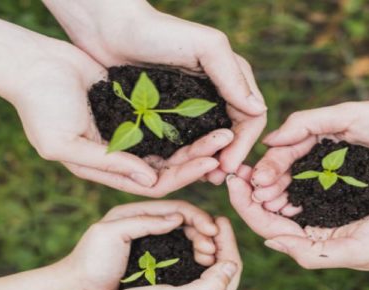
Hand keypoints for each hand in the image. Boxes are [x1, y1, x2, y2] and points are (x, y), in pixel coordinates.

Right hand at [16, 39, 234, 196]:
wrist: (34, 66)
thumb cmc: (41, 108)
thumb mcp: (64, 144)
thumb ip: (106, 164)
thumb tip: (151, 180)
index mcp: (109, 171)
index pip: (155, 183)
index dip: (183, 177)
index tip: (210, 164)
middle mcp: (124, 157)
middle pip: (170, 167)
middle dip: (198, 159)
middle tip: (226, 145)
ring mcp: (131, 135)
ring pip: (172, 146)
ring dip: (197, 142)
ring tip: (224, 131)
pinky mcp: (136, 113)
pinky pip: (166, 122)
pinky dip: (185, 123)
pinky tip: (206, 116)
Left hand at [42, 0, 266, 176]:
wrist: (111, 29)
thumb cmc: (159, 31)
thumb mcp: (204, 46)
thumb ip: (232, 75)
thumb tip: (258, 110)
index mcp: (231, 79)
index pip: (251, 118)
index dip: (244, 144)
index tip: (229, 165)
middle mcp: (216, 95)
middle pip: (233, 135)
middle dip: (229, 158)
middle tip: (218, 180)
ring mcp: (192, 108)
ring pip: (210, 143)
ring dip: (210, 162)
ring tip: (203, 180)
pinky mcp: (169, 116)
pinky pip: (184, 142)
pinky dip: (188, 158)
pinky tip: (182, 170)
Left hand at [61, 200, 224, 289]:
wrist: (75, 289)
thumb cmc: (89, 260)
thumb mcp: (110, 234)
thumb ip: (143, 222)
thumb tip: (178, 218)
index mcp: (135, 211)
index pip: (175, 207)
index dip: (196, 216)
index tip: (212, 229)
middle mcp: (145, 222)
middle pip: (183, 219)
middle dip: (203, 229)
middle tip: (215, 245)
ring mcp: (149, 239)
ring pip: (184, 234)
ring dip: (200, 241)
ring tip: (210, 254)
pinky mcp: (152, 256)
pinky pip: (178, 249)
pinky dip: (192, 252)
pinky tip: (201, 260)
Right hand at [78, 216, 241, 289]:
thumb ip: (211, 286)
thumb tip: (231, 264)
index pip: (233, 265)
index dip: (229, 240)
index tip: (220, 218)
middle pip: (224, 261)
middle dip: (219, 239)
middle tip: (210, 221)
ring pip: (211, 260)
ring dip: (207, 241)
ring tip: (198, 228)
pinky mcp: (180, 287)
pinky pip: (197, 262)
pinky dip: (195, 247)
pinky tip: (188, 237)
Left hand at [228, 168, 368, 269]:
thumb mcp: (357, 251)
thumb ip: (312, 252)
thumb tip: (271, 242)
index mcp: (319, 244)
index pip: (271, 228)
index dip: (247, 207)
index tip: (231, 183)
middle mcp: (320, 226)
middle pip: (273, 209)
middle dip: (251, 191)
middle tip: (234, 169)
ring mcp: (330, 204)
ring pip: (287, 191)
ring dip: (268, 178)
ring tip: (253, 162)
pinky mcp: (343, 182)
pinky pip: (308, 174)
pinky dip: (292, 166)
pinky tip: (280, 154)